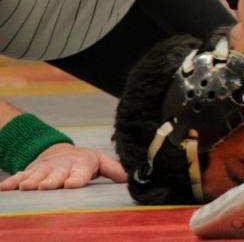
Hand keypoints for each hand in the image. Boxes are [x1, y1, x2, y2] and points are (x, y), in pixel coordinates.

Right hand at [0, 143, 126, 189]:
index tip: (71, 184)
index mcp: (81, 165)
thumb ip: (115, 170)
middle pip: (56, 175)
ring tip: (26, 187)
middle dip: (51, 180)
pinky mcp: (29, 172)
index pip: (80, 173)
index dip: (76, 178)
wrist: (60, 151)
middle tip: (45, 186)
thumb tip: (134, 178)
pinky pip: (18, 176)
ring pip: (36, 175)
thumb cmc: (84, 162)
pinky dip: (11, 182)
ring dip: (31, 182)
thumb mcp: (101, 162)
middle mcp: (61, 166)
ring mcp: (44, 169)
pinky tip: (4, 188)